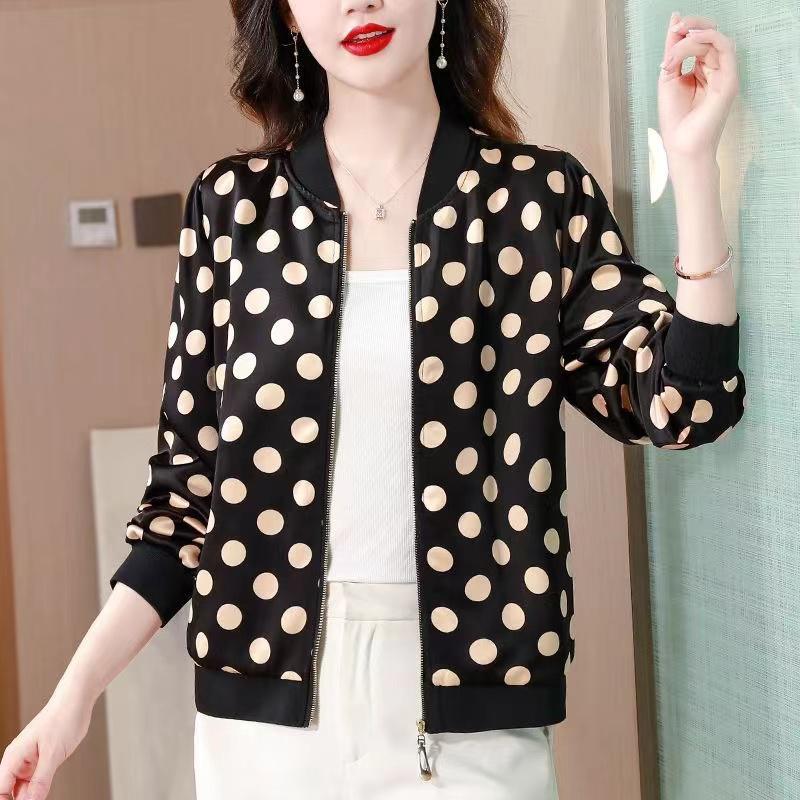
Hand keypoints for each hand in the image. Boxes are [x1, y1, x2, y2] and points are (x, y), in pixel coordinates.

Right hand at [0, 691, 92, 799]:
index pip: (0, 790)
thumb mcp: (53, 752)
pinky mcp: (40, 761)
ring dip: (27, 799)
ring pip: (20, 790)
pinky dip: (36, 792)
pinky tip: (42, 797)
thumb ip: (41, 780)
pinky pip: (33, 782)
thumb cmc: (64, 719)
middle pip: (8, 792)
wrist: (76, 701)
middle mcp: (17, 760)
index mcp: (14, 757)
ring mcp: (28, 761)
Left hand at [658, 12, 739, 160]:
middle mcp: (716, 71)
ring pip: (715, 40)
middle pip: (711, 34)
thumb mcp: (668, 77)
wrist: (681, 145)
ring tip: (674, 51)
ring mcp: (724, 75)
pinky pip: (725, 48)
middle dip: (692, 25)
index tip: (672, 29)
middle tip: (676, 28)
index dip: (687, 29)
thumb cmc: (675, 119)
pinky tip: (690, 42)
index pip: (700, 39)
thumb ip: (673, 50)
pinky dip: (707, 39)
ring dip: (692, 39)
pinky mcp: (729, 80)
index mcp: (702, 71)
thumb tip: (675, 21)